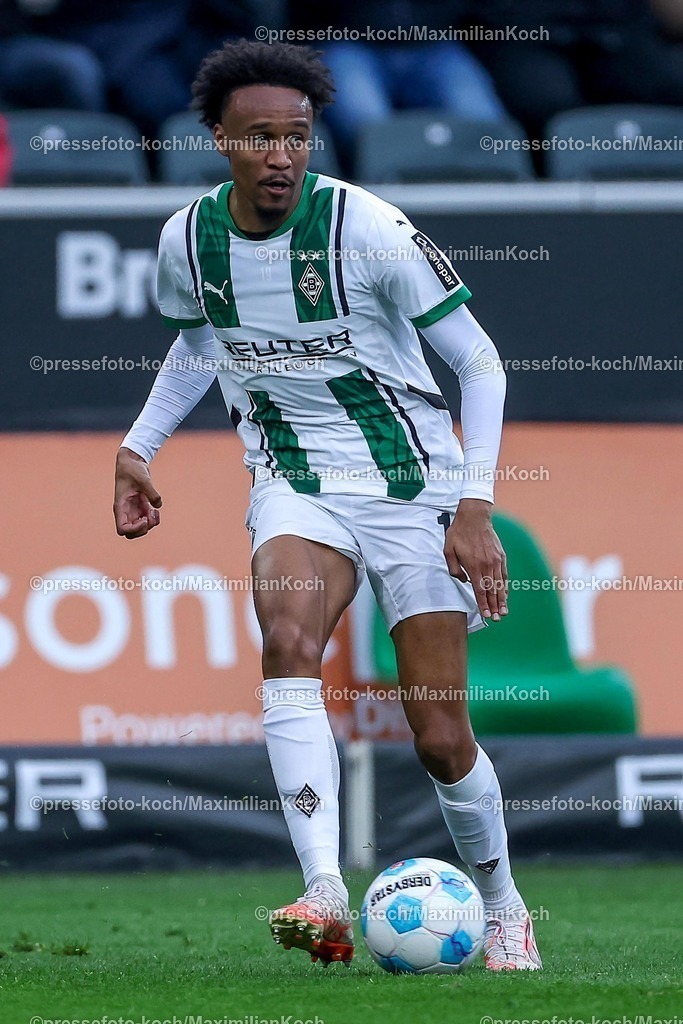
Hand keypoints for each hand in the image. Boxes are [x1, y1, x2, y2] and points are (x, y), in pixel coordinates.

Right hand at [113, 447, 161, 539]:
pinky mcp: (140, 505)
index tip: (143, 519)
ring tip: (155, 512)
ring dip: (150, 524)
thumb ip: (152, 493)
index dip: (134, 529)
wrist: (132, 461)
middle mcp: (125, 511)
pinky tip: (155, 508)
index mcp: (120, 506)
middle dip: (143, 530)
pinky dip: (153, 518)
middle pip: (130, 533)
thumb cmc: (133, 469)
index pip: (122, 529)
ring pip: (140, 527)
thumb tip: (158, 505)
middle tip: (150, 518)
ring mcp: (133, 509)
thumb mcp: (144, 479)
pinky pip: (147, 518)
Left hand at [444, 498, 507, 620]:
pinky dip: (505, 585)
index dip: (483, 604)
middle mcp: (487, 566)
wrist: (475, 516)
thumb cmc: (459, 533)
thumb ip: (454, 569)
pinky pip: (504, 574)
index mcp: (473, 566)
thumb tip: (464, 581)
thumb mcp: (448, 550)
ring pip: (500, 584)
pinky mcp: (500, 556)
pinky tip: (506, 594)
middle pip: (492, 591)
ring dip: (502, 599)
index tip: (486, 615)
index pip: (479, 590)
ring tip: (504, 612)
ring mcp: (495, 561)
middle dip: (494, 606)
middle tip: (497, 618)